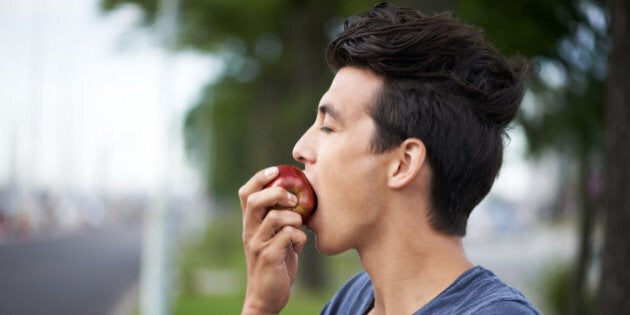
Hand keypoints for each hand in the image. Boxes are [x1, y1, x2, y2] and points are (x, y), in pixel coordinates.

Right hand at [239, 166, 307, 314]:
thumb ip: (280, 219)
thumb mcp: (274, 237)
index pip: (246, 193)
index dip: (259, 178)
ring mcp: (258, 244)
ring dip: (294, 219)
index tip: (276, 170)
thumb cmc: (276, 263)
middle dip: (277, 193)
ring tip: (298, 228)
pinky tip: (299, 247)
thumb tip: (297, 197)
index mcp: (250, 224)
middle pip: (255, 200)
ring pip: (276, 217)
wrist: (266, 297)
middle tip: (293, 200)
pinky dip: (300, 238)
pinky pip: (289, 236)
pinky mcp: (269, 257)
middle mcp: (250, 231)